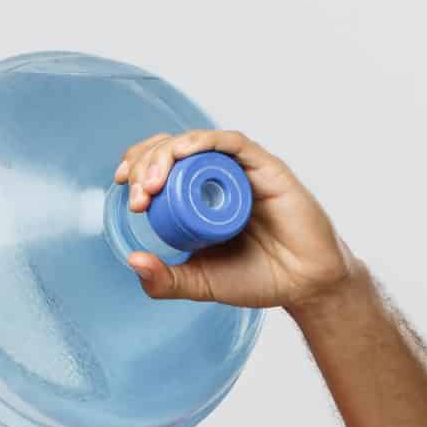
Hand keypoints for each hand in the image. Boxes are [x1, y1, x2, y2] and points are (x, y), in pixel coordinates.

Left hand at [113, 127, 358, 308]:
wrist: (302, 285)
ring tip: (153, 182)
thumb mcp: (199, 282)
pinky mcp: (265, 167)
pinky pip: (232, 143)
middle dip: (147, 163)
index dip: (139, 166)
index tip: (124, 186)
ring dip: (169, 153)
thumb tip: (132, 261)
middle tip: (138, 194)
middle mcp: (217, 176)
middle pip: (174, 149)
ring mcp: (241, 170)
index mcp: (199, 195)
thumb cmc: (255, 278)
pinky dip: (206, 142)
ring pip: (197, 142)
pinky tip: (185, 152)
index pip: (162, 166)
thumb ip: (165, 280)